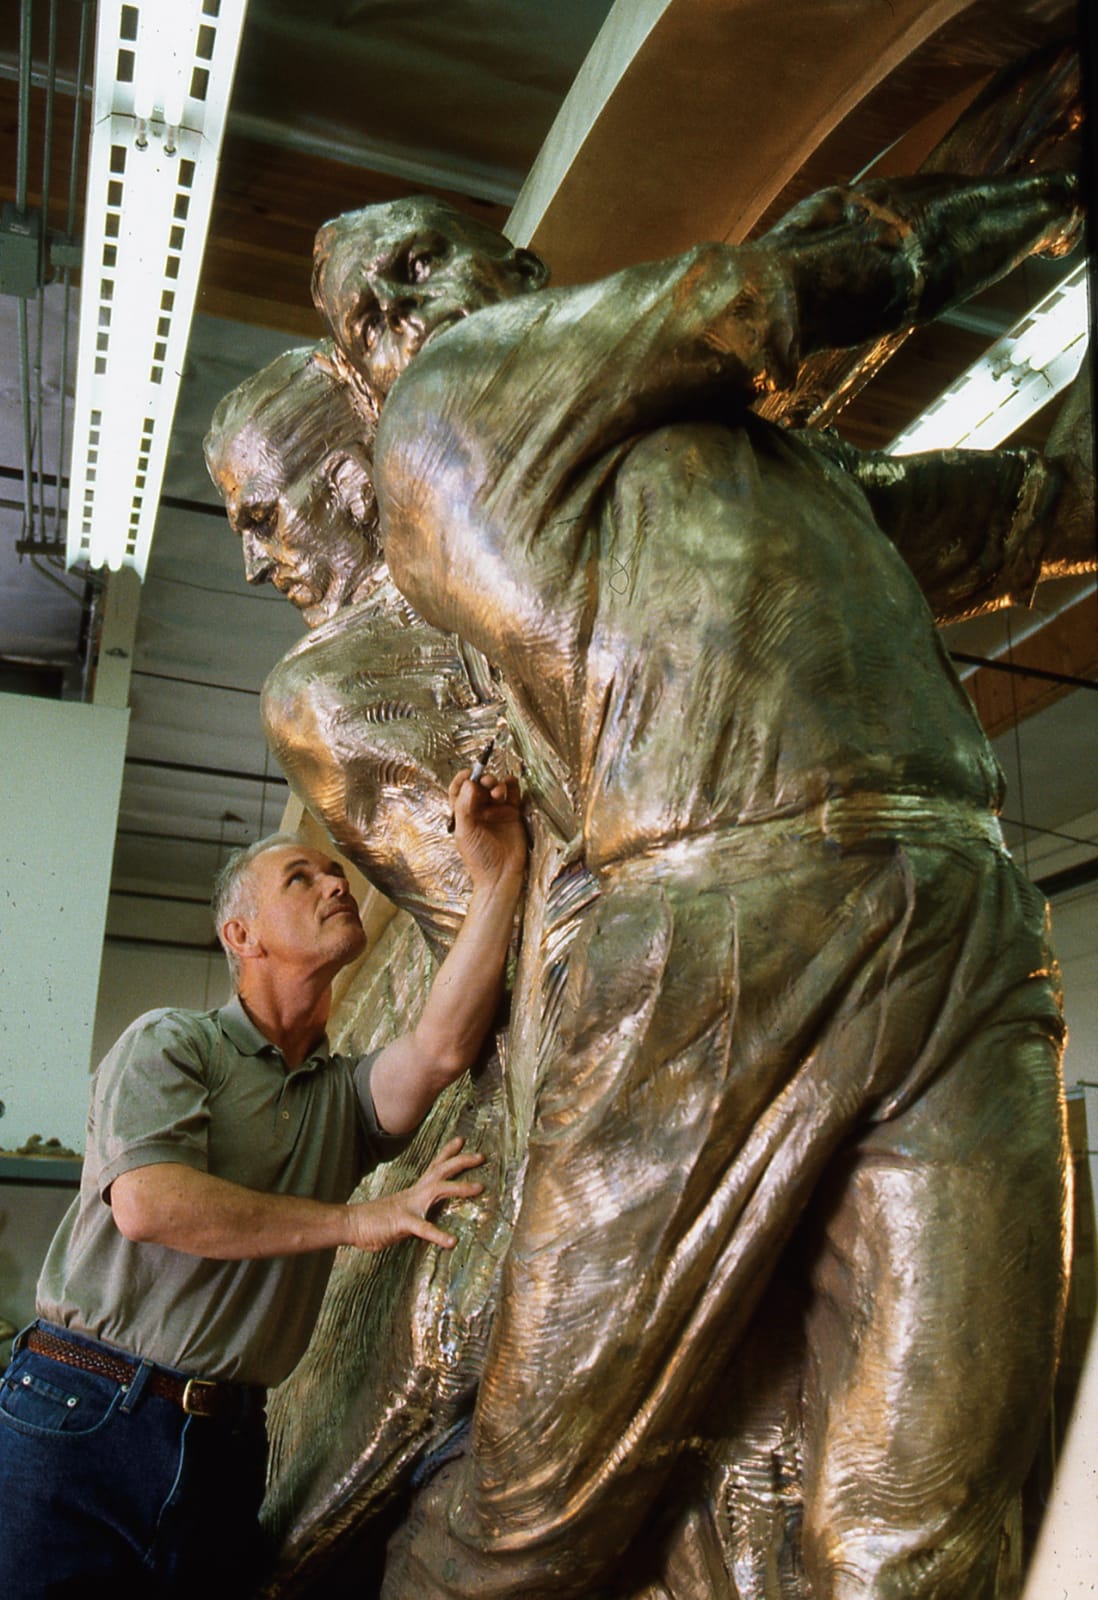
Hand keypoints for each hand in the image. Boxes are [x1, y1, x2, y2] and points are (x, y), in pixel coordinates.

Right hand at [346, 1137, 485, 1250]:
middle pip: (442, 1170)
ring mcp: (409, 1206)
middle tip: (482, 1155)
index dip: (448, 1153)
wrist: (351, 1224)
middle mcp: (415, 1193)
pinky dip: (438, 1234)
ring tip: (480, 1188)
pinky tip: (451, 1242)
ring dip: (460, 1187)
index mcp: (415, 1190)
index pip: (435, 1166)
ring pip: (439, 1190)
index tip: (462, 1140)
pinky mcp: (403, 1222)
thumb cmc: (375, 1220)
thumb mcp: (401, 1210)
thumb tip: (426, 1211)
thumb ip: (416, 1209)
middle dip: (462, 1161)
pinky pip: (423, 1228)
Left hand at [449, 766, 527, 890]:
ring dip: (497, 784)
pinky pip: (513, 794)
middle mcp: (479, 809)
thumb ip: (465, 807)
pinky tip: (510, 785)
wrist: (500, 874)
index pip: (459, 789)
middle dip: (483, 780)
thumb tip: (470, 783)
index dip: (463, 779)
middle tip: (487, 784)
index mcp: (462, 812)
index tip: (469, 774)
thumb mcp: (465, 832)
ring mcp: (497, 810)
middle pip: (480, 785)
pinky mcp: (513, 813)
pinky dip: (512, 786)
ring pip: (496, 787)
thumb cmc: (479, 857)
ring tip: (497, 793)